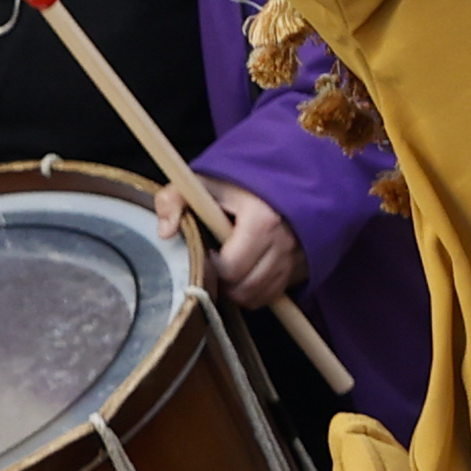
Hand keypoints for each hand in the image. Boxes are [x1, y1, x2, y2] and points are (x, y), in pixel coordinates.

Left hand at [159, 176, 306, 306]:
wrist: (291, 175)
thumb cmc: (244, 182)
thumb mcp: (204, 182)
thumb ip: (175, 200)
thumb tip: (165, 232)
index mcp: (262, 221)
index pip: (231, 268)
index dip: (211, 266)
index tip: (208, 251)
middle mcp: (285, 243)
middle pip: (246, 288)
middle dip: (224, 284)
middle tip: (216, 264)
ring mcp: (298, 257)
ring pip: (261, 295)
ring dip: (241, 290)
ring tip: (231, 269)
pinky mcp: (305, 266)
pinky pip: (276, 293)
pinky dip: (260, 289)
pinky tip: (250, 271)